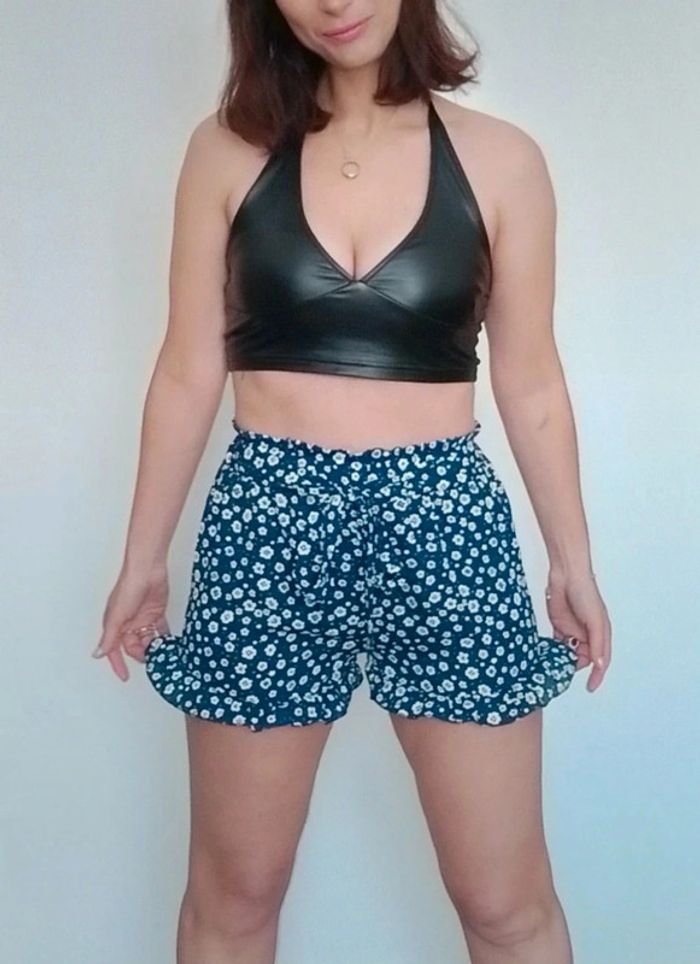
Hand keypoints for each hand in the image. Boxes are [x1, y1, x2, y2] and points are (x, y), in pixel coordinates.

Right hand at [92, 564, 169, 681]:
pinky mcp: (156, 612)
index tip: (125, 676)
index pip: (114, 650)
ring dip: (154, 647)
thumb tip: (97, 654)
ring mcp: (143, 618)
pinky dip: (164, 637)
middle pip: (134, 647)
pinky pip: (160, 630)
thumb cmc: (128, 587)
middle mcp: (128, 623)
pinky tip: (171, 644)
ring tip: (164, 654)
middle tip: (153, 660)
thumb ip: (109, 637)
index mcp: (115, 625)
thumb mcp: (117, 616)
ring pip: (148, 640)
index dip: (118, 664)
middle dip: (142, 654)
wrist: (148, 569)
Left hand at [545, 569, 611, 692]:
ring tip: (553, 668)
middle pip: (582, 658)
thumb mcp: (595, 621)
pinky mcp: (559, 625)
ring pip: (568, 652)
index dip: (596, 675)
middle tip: (564, 674)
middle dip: (575, 666)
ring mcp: (573, 630)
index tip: (590, 688)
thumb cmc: (586, 593)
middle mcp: (588, 634)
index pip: (600, 660)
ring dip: (562, 660)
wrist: (566, 575)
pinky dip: (552, 650)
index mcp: (600, 634)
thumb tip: (599, 665)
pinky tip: (546, 656)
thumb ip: (597, 644)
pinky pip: (556, 643)